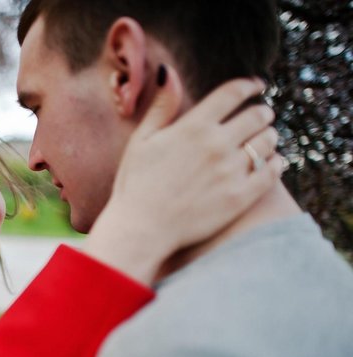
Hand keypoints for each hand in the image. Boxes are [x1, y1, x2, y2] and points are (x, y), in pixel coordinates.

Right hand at [84, 66, 282, 284]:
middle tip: (261, 116)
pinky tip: (271, 163)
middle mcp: (216, 145)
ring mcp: (231, 172)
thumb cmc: (136, 184)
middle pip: (257, 115)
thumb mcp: (142, 140)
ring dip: (269, 136)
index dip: (249, 85)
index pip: (233, 93)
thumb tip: (168, 72)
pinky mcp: (240, 197)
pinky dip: (276, 163)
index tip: (256, 86)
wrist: (141, 229)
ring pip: (268, 142)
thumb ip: (161, 106)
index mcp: (193, 127)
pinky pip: (272, 171)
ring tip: (263, 140)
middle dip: (261, 112)